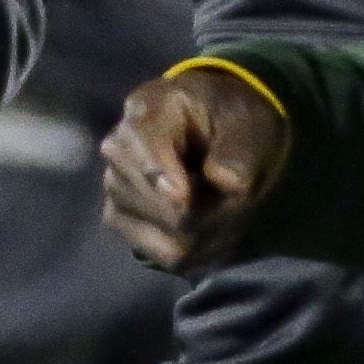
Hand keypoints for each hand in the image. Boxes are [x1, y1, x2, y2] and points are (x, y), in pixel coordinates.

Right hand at [102, 67, 289, 271]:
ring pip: (168, 232)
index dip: (162, 176)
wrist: (215, 127)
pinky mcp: (119, 217)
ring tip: (225, 209)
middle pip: (163, 205)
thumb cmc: (230, 120)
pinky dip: (194, 249)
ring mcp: (114, 185)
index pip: (141, 147)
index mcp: (148, 110)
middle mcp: (118, 148)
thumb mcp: (248, 123)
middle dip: (210, 213)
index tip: (184, 197)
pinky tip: (209, 228)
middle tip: (240, 200)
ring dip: (208, 231)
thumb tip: (228, 183)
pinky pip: (161, 253)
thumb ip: (238, 151)